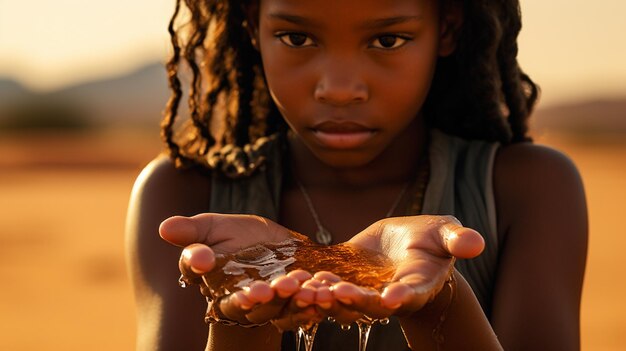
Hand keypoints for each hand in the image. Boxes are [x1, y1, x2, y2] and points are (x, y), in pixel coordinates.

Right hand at [159, 213, 321, 327]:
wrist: (277, 250)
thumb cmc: (240, 238)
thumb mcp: (218, 227)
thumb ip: (195, 231)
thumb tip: (164, 227)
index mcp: (207, 274)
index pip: (195, 270)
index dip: (197, 264)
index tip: (202, 258)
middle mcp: (232, 296)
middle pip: (236, 301)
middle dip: (247, 298)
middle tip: (258, 290)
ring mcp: (263, 305)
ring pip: (269, 309)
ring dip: (281, 300)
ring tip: (291, 284)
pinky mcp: (290, 307)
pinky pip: (298, 311)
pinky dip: (307, 304)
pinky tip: (316, 291)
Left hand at [316, 215, 483, 322]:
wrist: (408, 245)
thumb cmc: (433, 239)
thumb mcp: (446, 233)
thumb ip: (458, 240)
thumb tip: (476, 243)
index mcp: (417, 284)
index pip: (411, 293)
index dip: (402, 296)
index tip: (392, 298)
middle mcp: (389, 295)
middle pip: (372, 303)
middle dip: (356, 300)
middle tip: (339, 293)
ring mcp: (365, 290)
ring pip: (346, 300)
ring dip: (329, 296)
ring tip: (313, 288)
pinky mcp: (346, 278)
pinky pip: (329, 285)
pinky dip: (316, 284)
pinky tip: (300, 279)